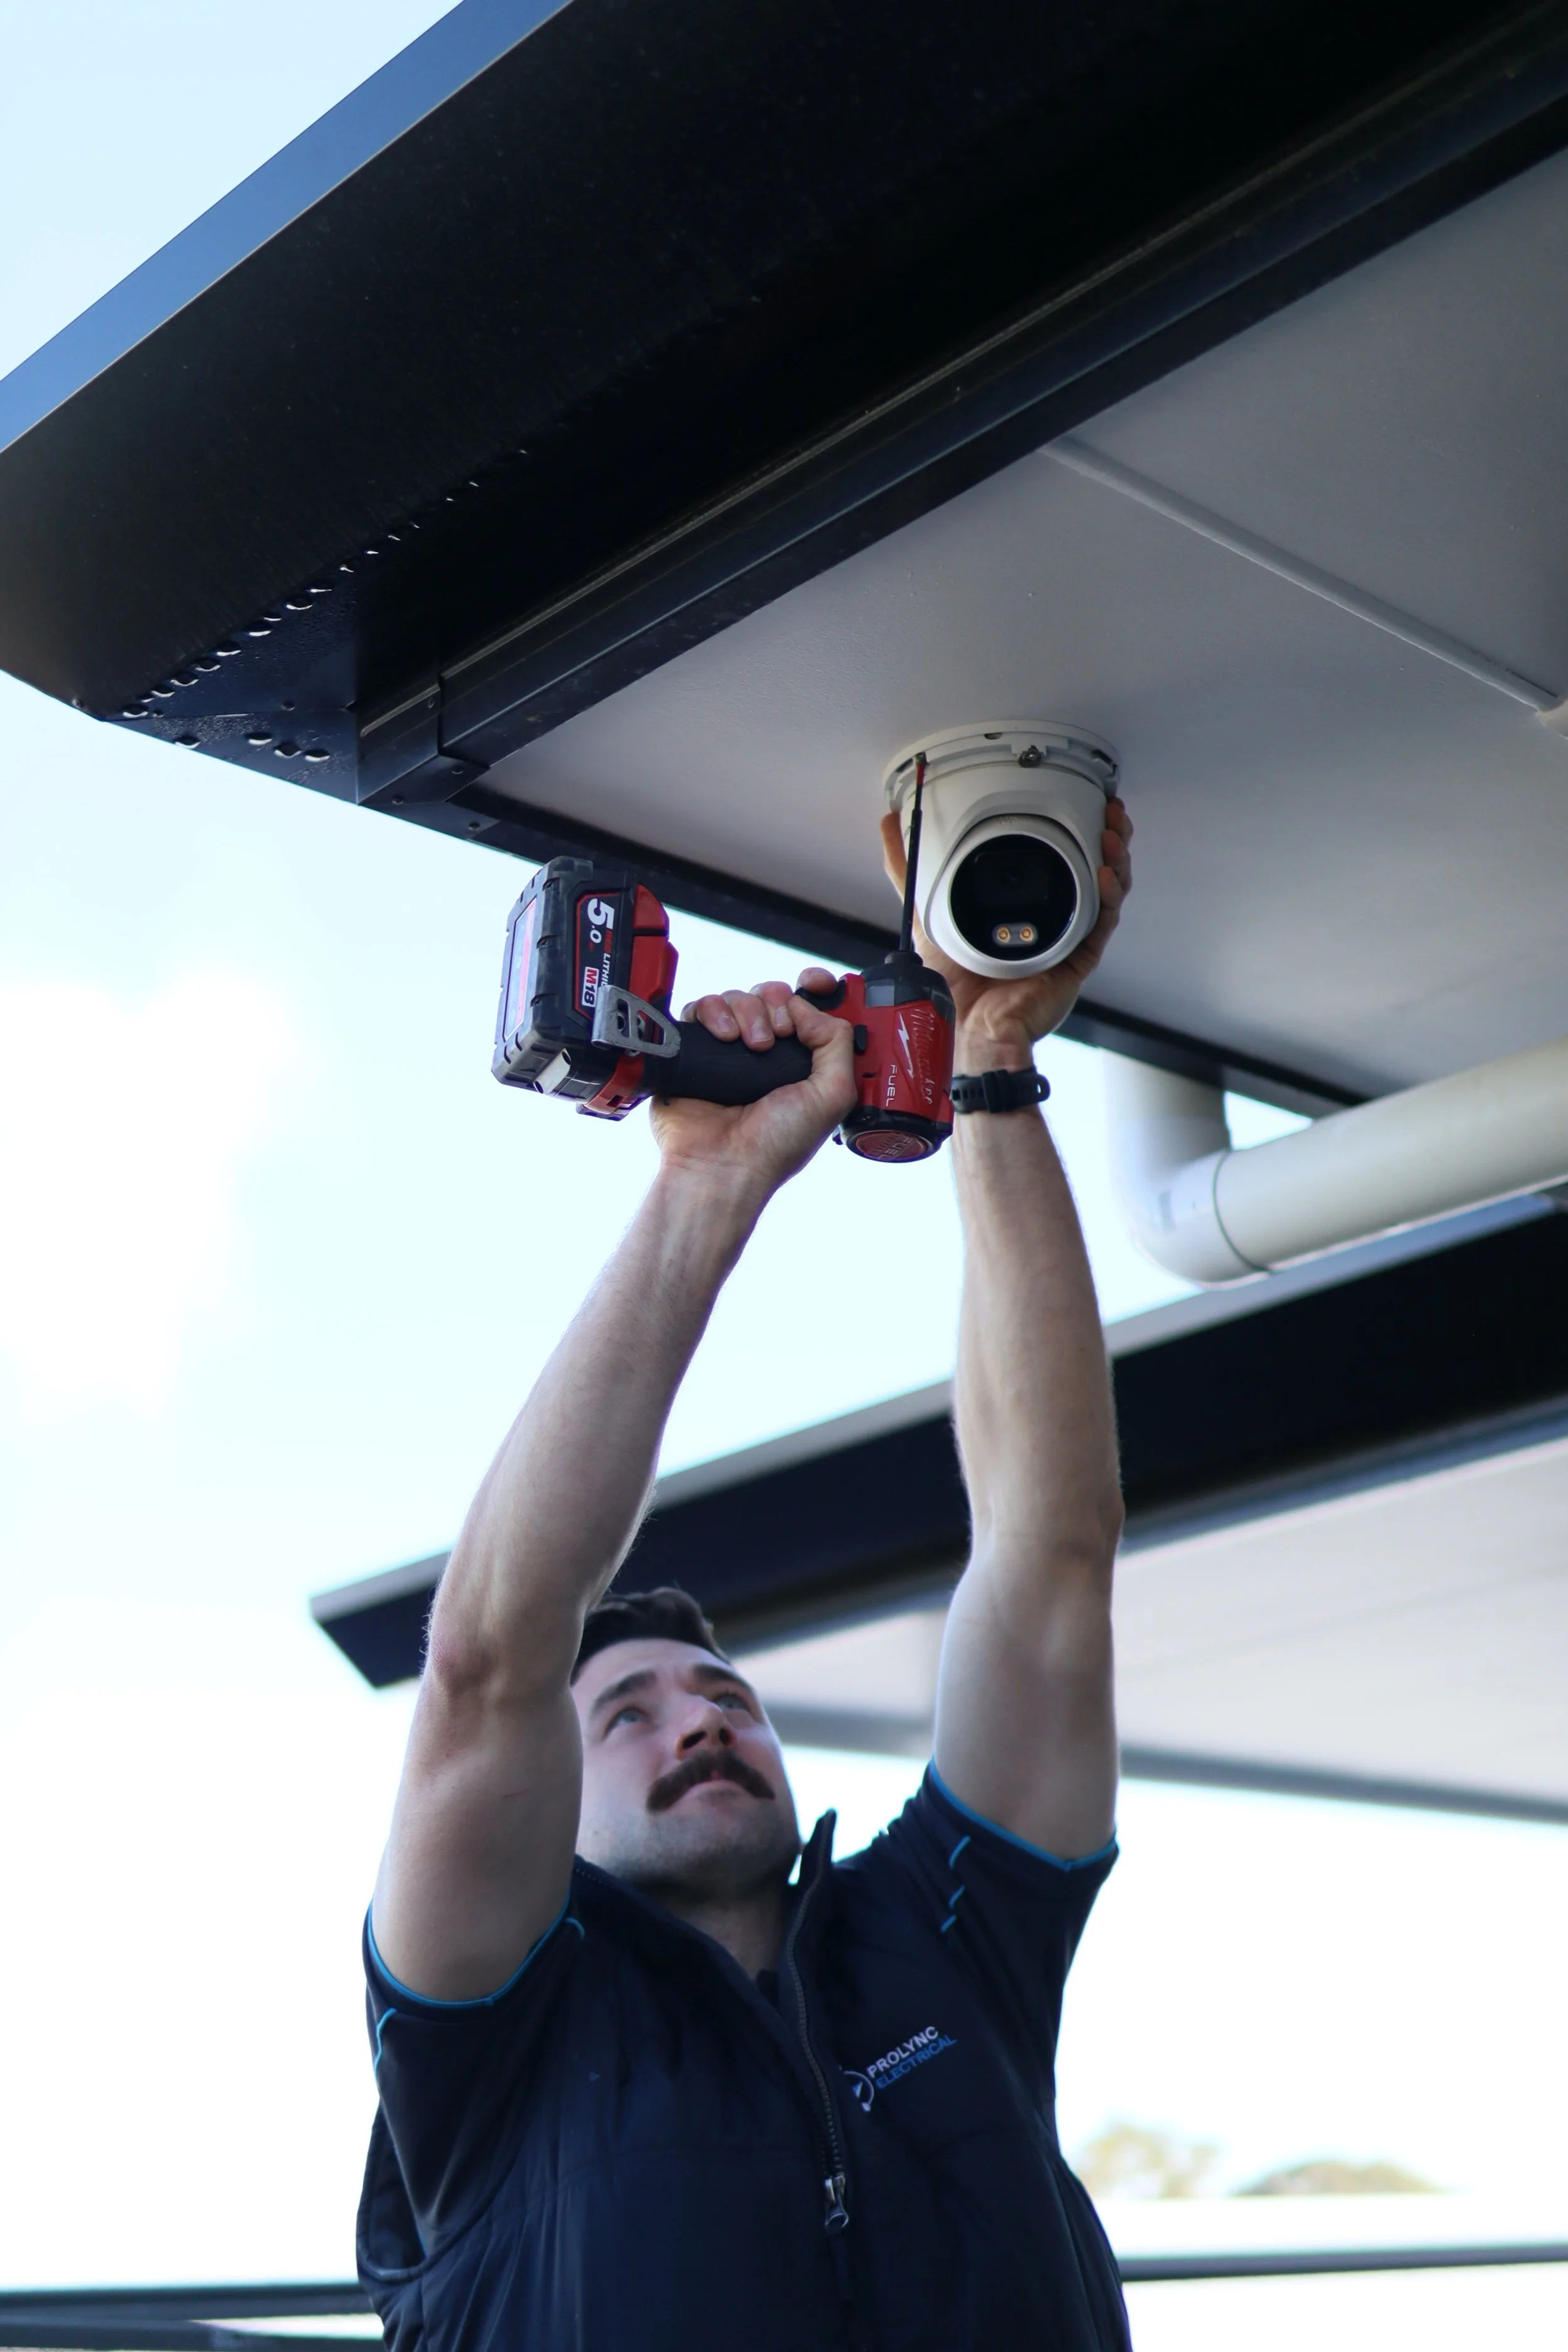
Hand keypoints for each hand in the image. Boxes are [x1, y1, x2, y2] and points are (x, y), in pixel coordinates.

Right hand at [650, 974, 856, 1200]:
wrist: (723, 1165)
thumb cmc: (776, 1144)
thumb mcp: (833, 1095)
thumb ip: (837, 1042)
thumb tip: (808, 1006)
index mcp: (802, 1062)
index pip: (809, 1007)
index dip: (813, 987)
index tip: (813, 983)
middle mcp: (767, 1053)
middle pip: (773, 995)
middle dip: (778, 1005)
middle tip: (778, 1035)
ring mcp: (730, 1050)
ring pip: (739, 998)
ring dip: (748, 1012)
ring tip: (751, 1046)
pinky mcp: (696, 1049)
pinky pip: (702, 1008)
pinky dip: (715, 1014)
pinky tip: (724, 1038)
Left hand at [879, 798, 1133, 1060]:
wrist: (966, 1030)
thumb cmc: (952, 986)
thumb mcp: (927, 912)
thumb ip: (909, 870)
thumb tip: (888, 829)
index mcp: (1025, 909)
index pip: (1061, 859)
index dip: (1076, 829)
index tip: (1082, 803)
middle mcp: (1052, 921)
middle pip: (1094, 870)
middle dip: (1108, 837)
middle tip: (1108, 811)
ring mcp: (1068, 940)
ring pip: (1107, 892)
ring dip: (1115, 858)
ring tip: (1111, 832)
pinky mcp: (1076, 961)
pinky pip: (1100, 925)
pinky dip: (1106, 898)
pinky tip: (1103, 875)